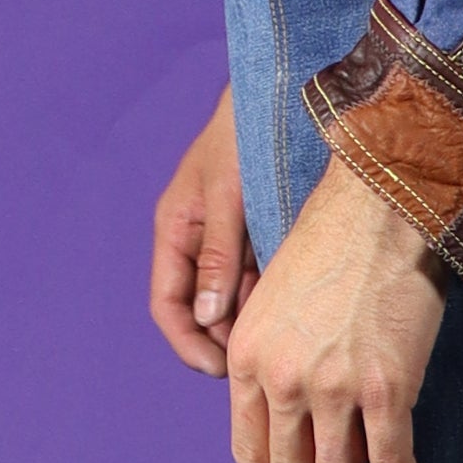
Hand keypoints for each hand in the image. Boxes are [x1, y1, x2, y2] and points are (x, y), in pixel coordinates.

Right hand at [150, 85, 259, 376]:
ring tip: (280, 343)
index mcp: (175, 230)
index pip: (168, 304)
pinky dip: (268, 298)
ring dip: (249, 322)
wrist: (280, 92)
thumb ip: (218, 253)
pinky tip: (294, 311)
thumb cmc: (244, 134)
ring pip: (230, 298)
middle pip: (200, 309)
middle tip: (257, 365)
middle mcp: (197, 240)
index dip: (188, 343)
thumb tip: (209, 317)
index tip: (219, 370)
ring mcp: (226, 238)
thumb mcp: (227, 193)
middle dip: (222, 341)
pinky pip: (255, 278)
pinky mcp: (255, 233)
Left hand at [226, 156, 448, 462]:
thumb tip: (289, 419)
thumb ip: (272, 358)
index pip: (248, 453)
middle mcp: (283, 380)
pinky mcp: (387, 387)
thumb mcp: (276, 298)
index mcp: (249, 357)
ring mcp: (335, 388)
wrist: (382, 203)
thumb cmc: (334, 239)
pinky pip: (390, 460)